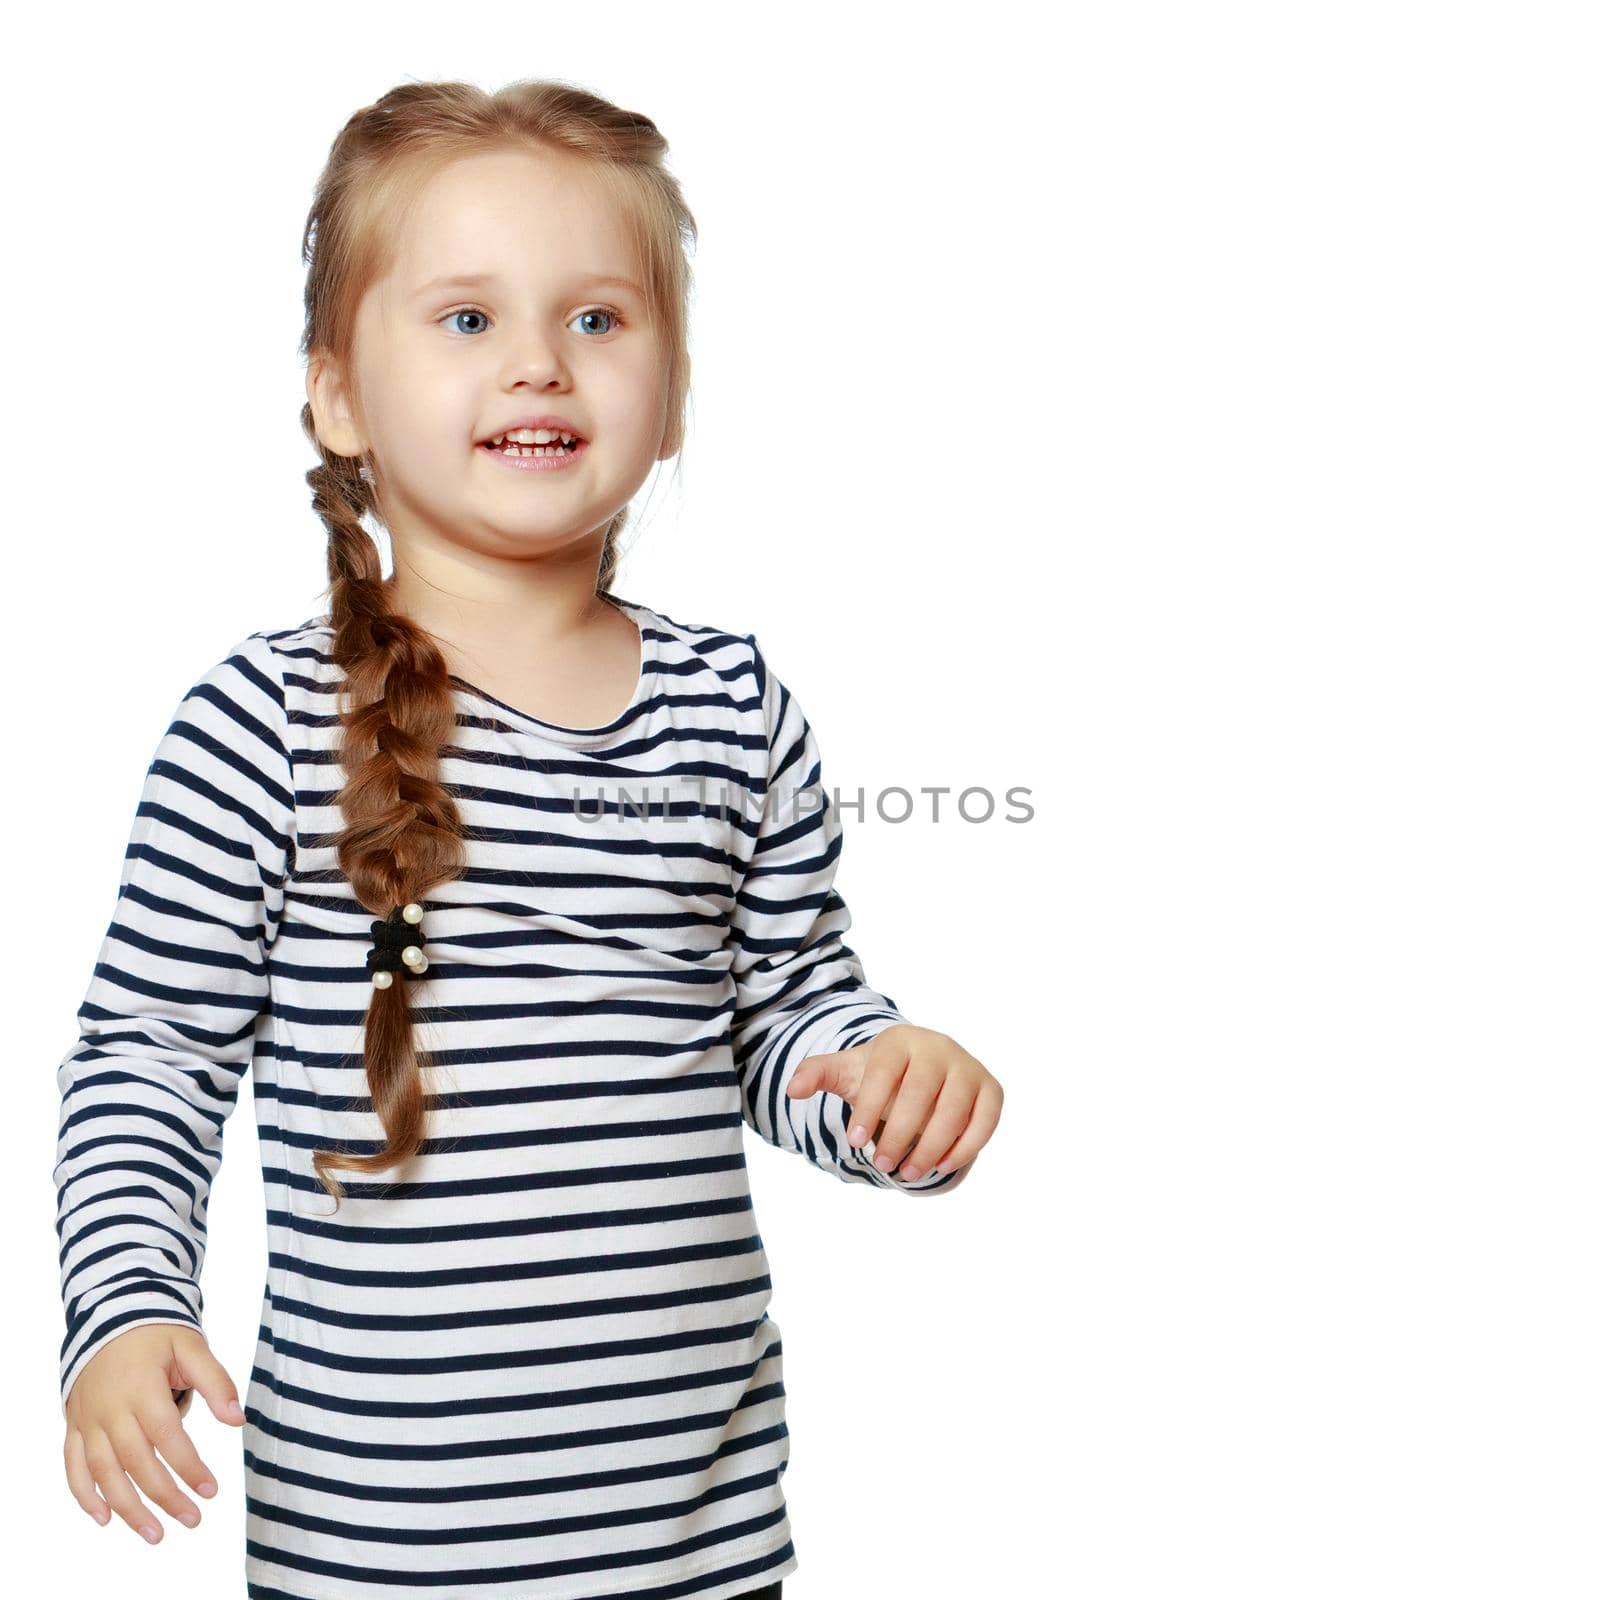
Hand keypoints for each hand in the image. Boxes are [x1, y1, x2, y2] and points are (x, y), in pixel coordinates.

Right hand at [62, 1324, 246, 1543]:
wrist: (109, 1321)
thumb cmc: (158, 1337)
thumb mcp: (192, 1347)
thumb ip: (217, 1383)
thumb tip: (238, 1420)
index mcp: (142, 1388)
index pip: (168, 1436)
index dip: (189, 1466)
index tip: (211, 1490)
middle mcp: (111, 1409)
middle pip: (137, 1462)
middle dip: (165, 1496)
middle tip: (193, 1519)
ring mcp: (88, 1421)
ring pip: (104, 1473)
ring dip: (128, 1508)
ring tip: (154, 1534)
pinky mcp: (75, 1428)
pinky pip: (74, 1468)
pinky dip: (85, 1496)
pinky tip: (105, 1518)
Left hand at [787, 1022, 1002, 1180]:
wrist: (923, 1068)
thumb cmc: (882, 1076)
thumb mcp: (848, 1072)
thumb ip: (817, 1074)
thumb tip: (792, 1089)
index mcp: (900, 1041)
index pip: (884, 1072)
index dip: (869, 1108)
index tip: (856, 1141)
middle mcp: (939, 1049)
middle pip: (920, 1093)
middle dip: (899, 1135)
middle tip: (881, 1164)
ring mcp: (968, 1068)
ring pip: (953, 1111)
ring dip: (930, 1147)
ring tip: (907, 1172)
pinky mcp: (991, 1090)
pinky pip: (986, 1120)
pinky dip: (966, 1147)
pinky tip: (942, 1166)